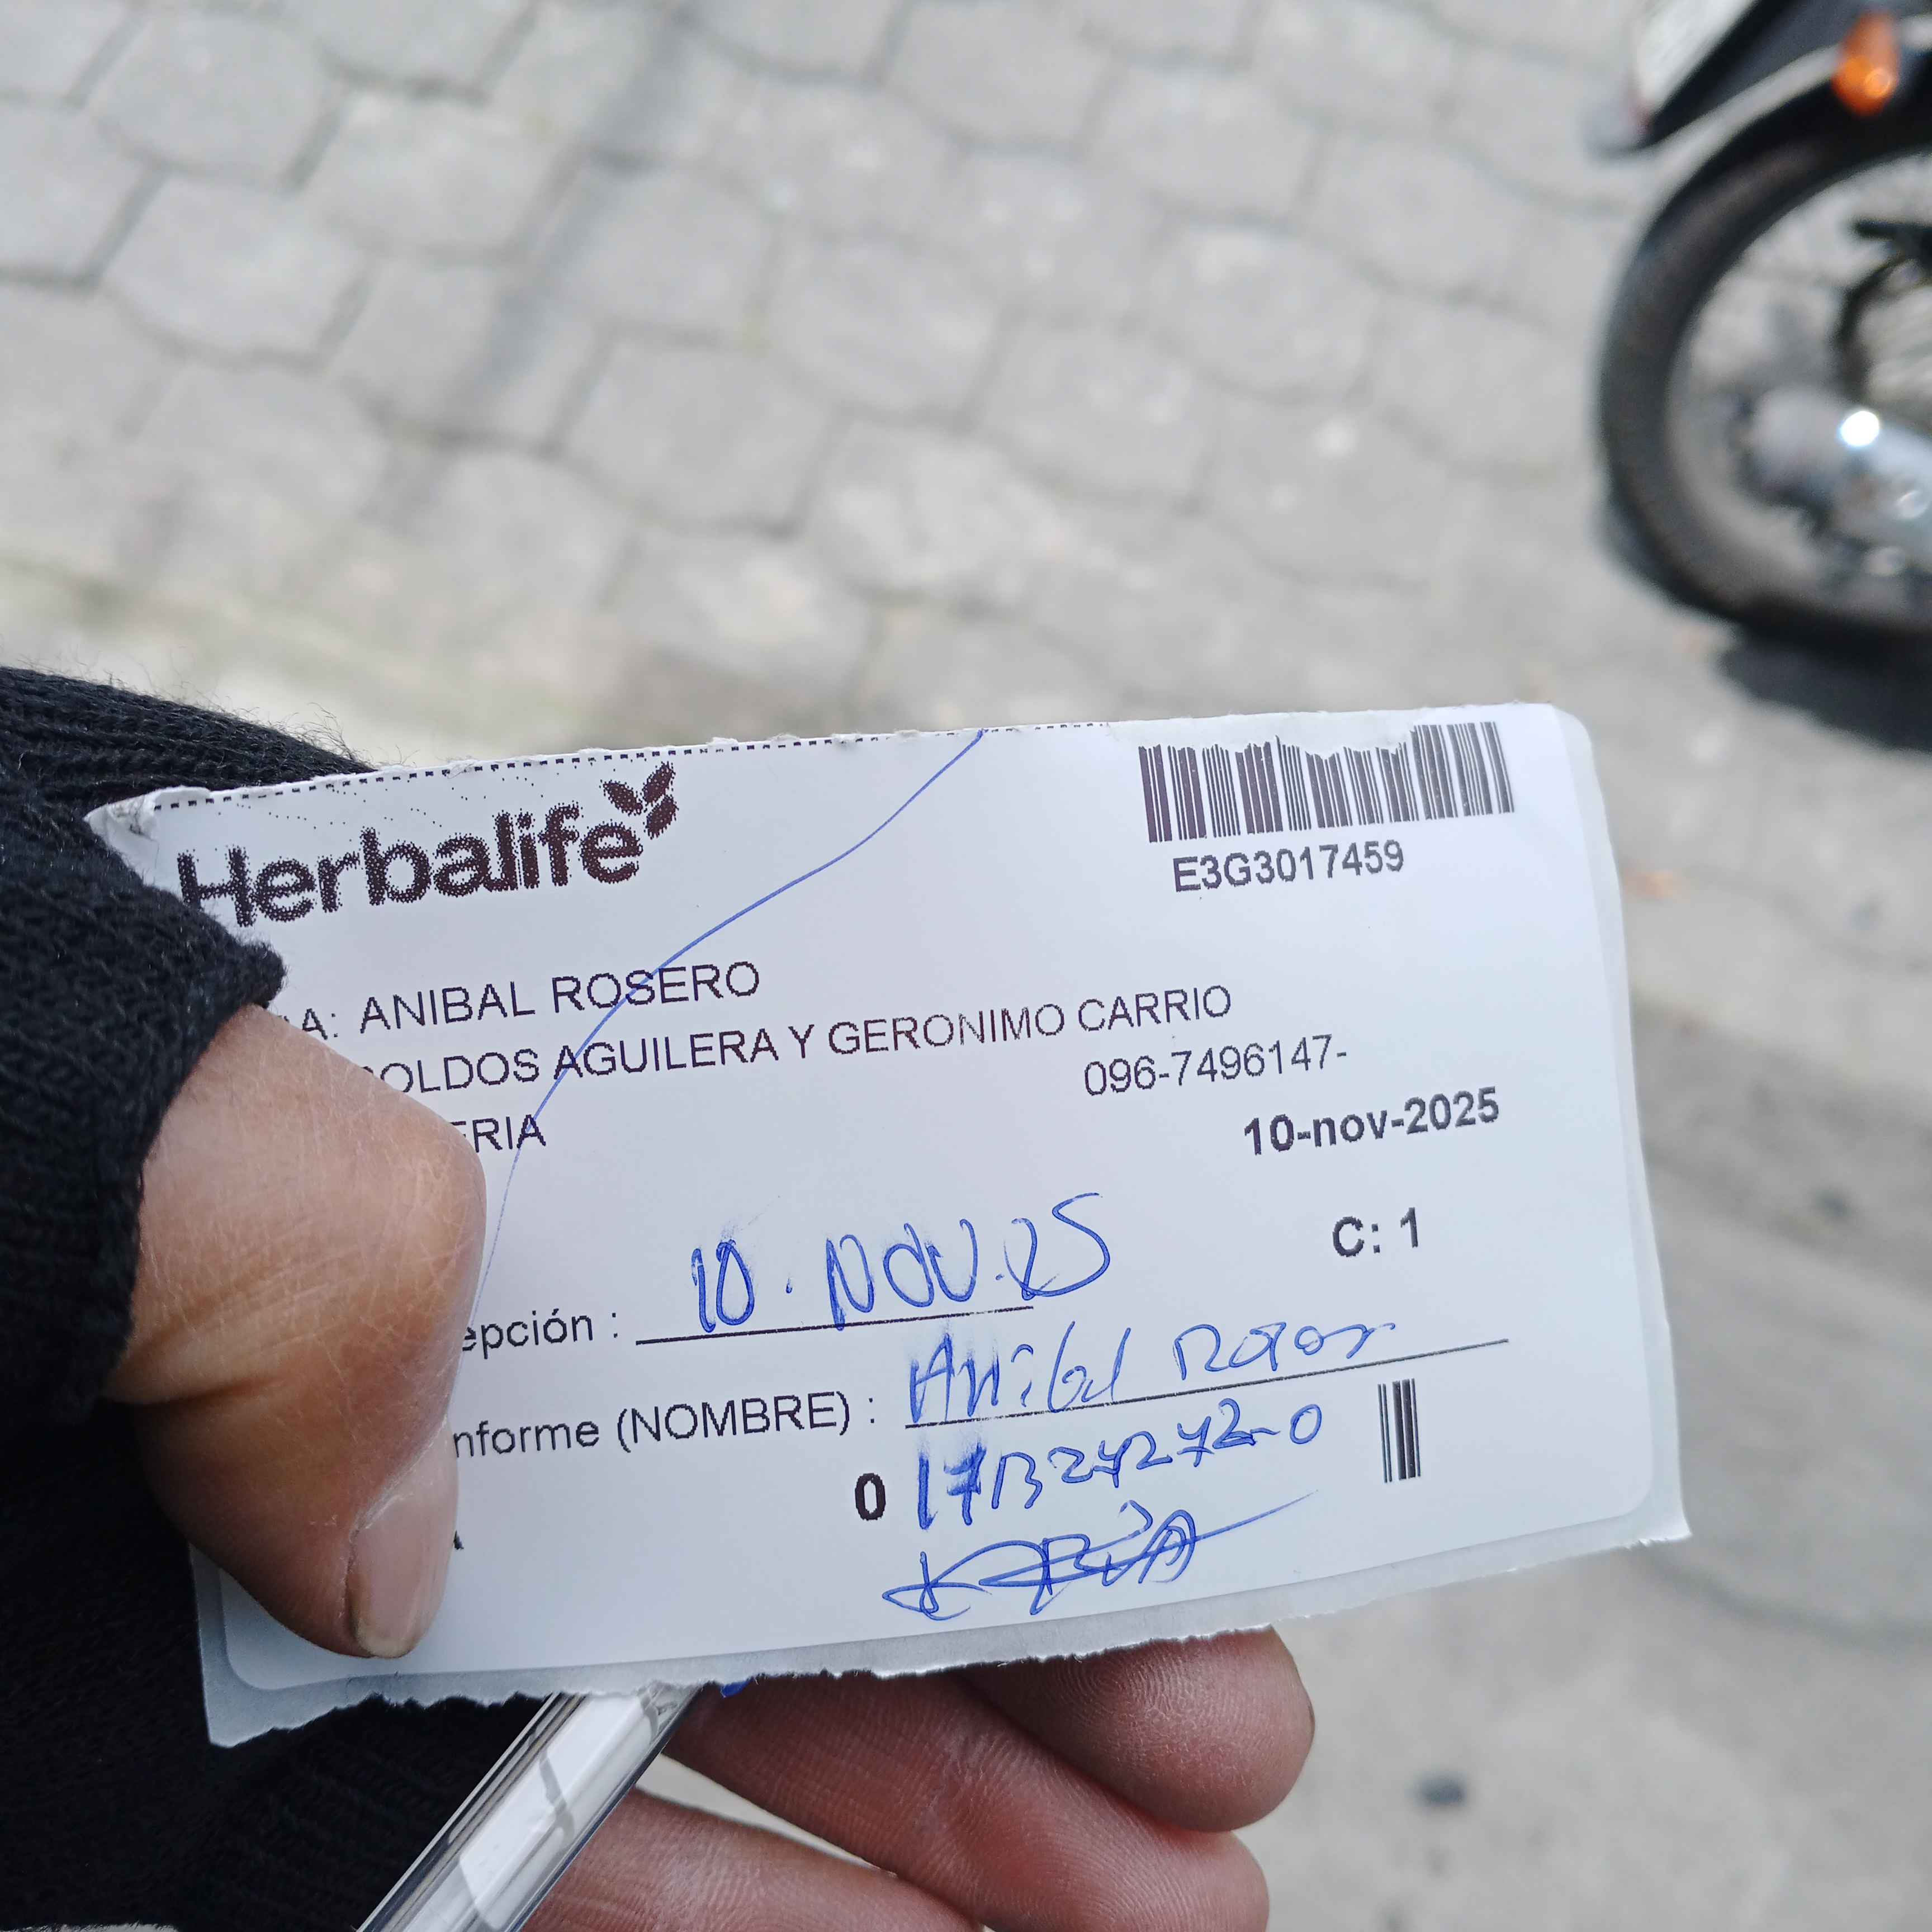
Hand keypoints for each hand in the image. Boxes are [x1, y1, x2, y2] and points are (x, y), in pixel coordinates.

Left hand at [119, 1006, 1314, 1927]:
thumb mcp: (23, 1039)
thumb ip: (289, 1197)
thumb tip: (431, 1506)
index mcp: (335, 1121)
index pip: (709, 1198)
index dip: (923, 1294)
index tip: (1113, 1390)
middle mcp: (325, 1371)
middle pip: (730, 1485)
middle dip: (993, 1606)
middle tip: (1223, 1705)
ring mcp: (237, 1621)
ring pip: (651, 1723)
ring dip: (920, 1824)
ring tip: (1181, 1888)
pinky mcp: (167, 1837)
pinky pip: (498, 1897)